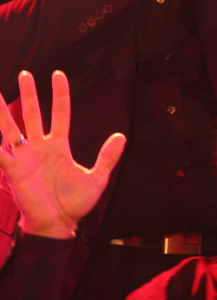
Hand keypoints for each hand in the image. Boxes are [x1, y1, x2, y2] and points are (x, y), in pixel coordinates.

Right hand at [0, 71, 125, 238]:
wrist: (58, 225)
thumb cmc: (75, 204)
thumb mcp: (96, 178)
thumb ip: (107, 157)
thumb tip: (121, 136)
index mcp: (59, 146)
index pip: (60, 113)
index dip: (60, 94)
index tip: (59, 74)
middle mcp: (40, 147)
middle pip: (33, 113)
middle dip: (30, 94)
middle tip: (25, 73)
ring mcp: (25, 156)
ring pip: (12, 127)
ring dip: (4, 111)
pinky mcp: (13, 169)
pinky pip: (0, 152)